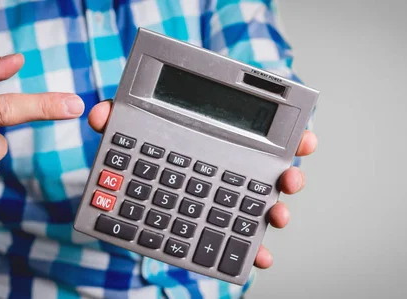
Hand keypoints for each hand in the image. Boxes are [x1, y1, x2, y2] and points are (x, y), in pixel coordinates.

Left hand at [87, 102, 317, 268]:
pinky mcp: (215, 231)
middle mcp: (233, 172)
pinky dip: (254, 253)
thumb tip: (100, 114)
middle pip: (273, 172)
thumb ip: (118, 119)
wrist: (131, 195)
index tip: (306, 138)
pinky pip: (241, 243)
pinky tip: (260, 259)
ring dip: (278, 213)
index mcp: (222, 142)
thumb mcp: (128, 134)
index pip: (262, 133)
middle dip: (292, 175)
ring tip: (278, 216)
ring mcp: (227, 203)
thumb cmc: (142, 156)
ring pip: (264, 207)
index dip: (290, 135)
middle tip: (291, 178)